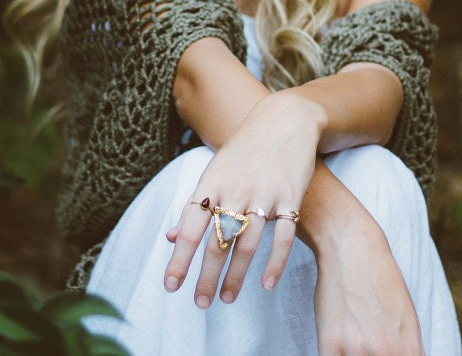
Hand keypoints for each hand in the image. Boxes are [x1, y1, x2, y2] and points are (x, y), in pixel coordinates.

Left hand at [163, 92, 323, 307]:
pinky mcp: (290, 197)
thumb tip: (170, 238)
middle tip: (199, 304)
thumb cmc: (243, 151)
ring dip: (236, 276)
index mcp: (210, 186)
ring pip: (247, 245)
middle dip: (205, 277)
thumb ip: (193, 207)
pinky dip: (275, 263)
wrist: (284, 120)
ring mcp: (263, 195)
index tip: (171, 287)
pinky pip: (283, 237)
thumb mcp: (213, 174)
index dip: (179, 260)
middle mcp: (234, 192)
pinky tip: (267, 284)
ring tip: (227, 299)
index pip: (189, 230)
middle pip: (216, 243)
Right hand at [301, 163, 423, 354]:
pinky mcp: (330, 344)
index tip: (381, 353)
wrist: (352, 246)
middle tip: (363, 345)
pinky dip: (334, 354)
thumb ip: (404, 349)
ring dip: (351, 354)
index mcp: (409, 348)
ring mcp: (357, 350)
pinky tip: (335, 344)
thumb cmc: (379, 278)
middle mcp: (386, 352)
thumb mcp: (405, 317)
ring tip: (350, 340)